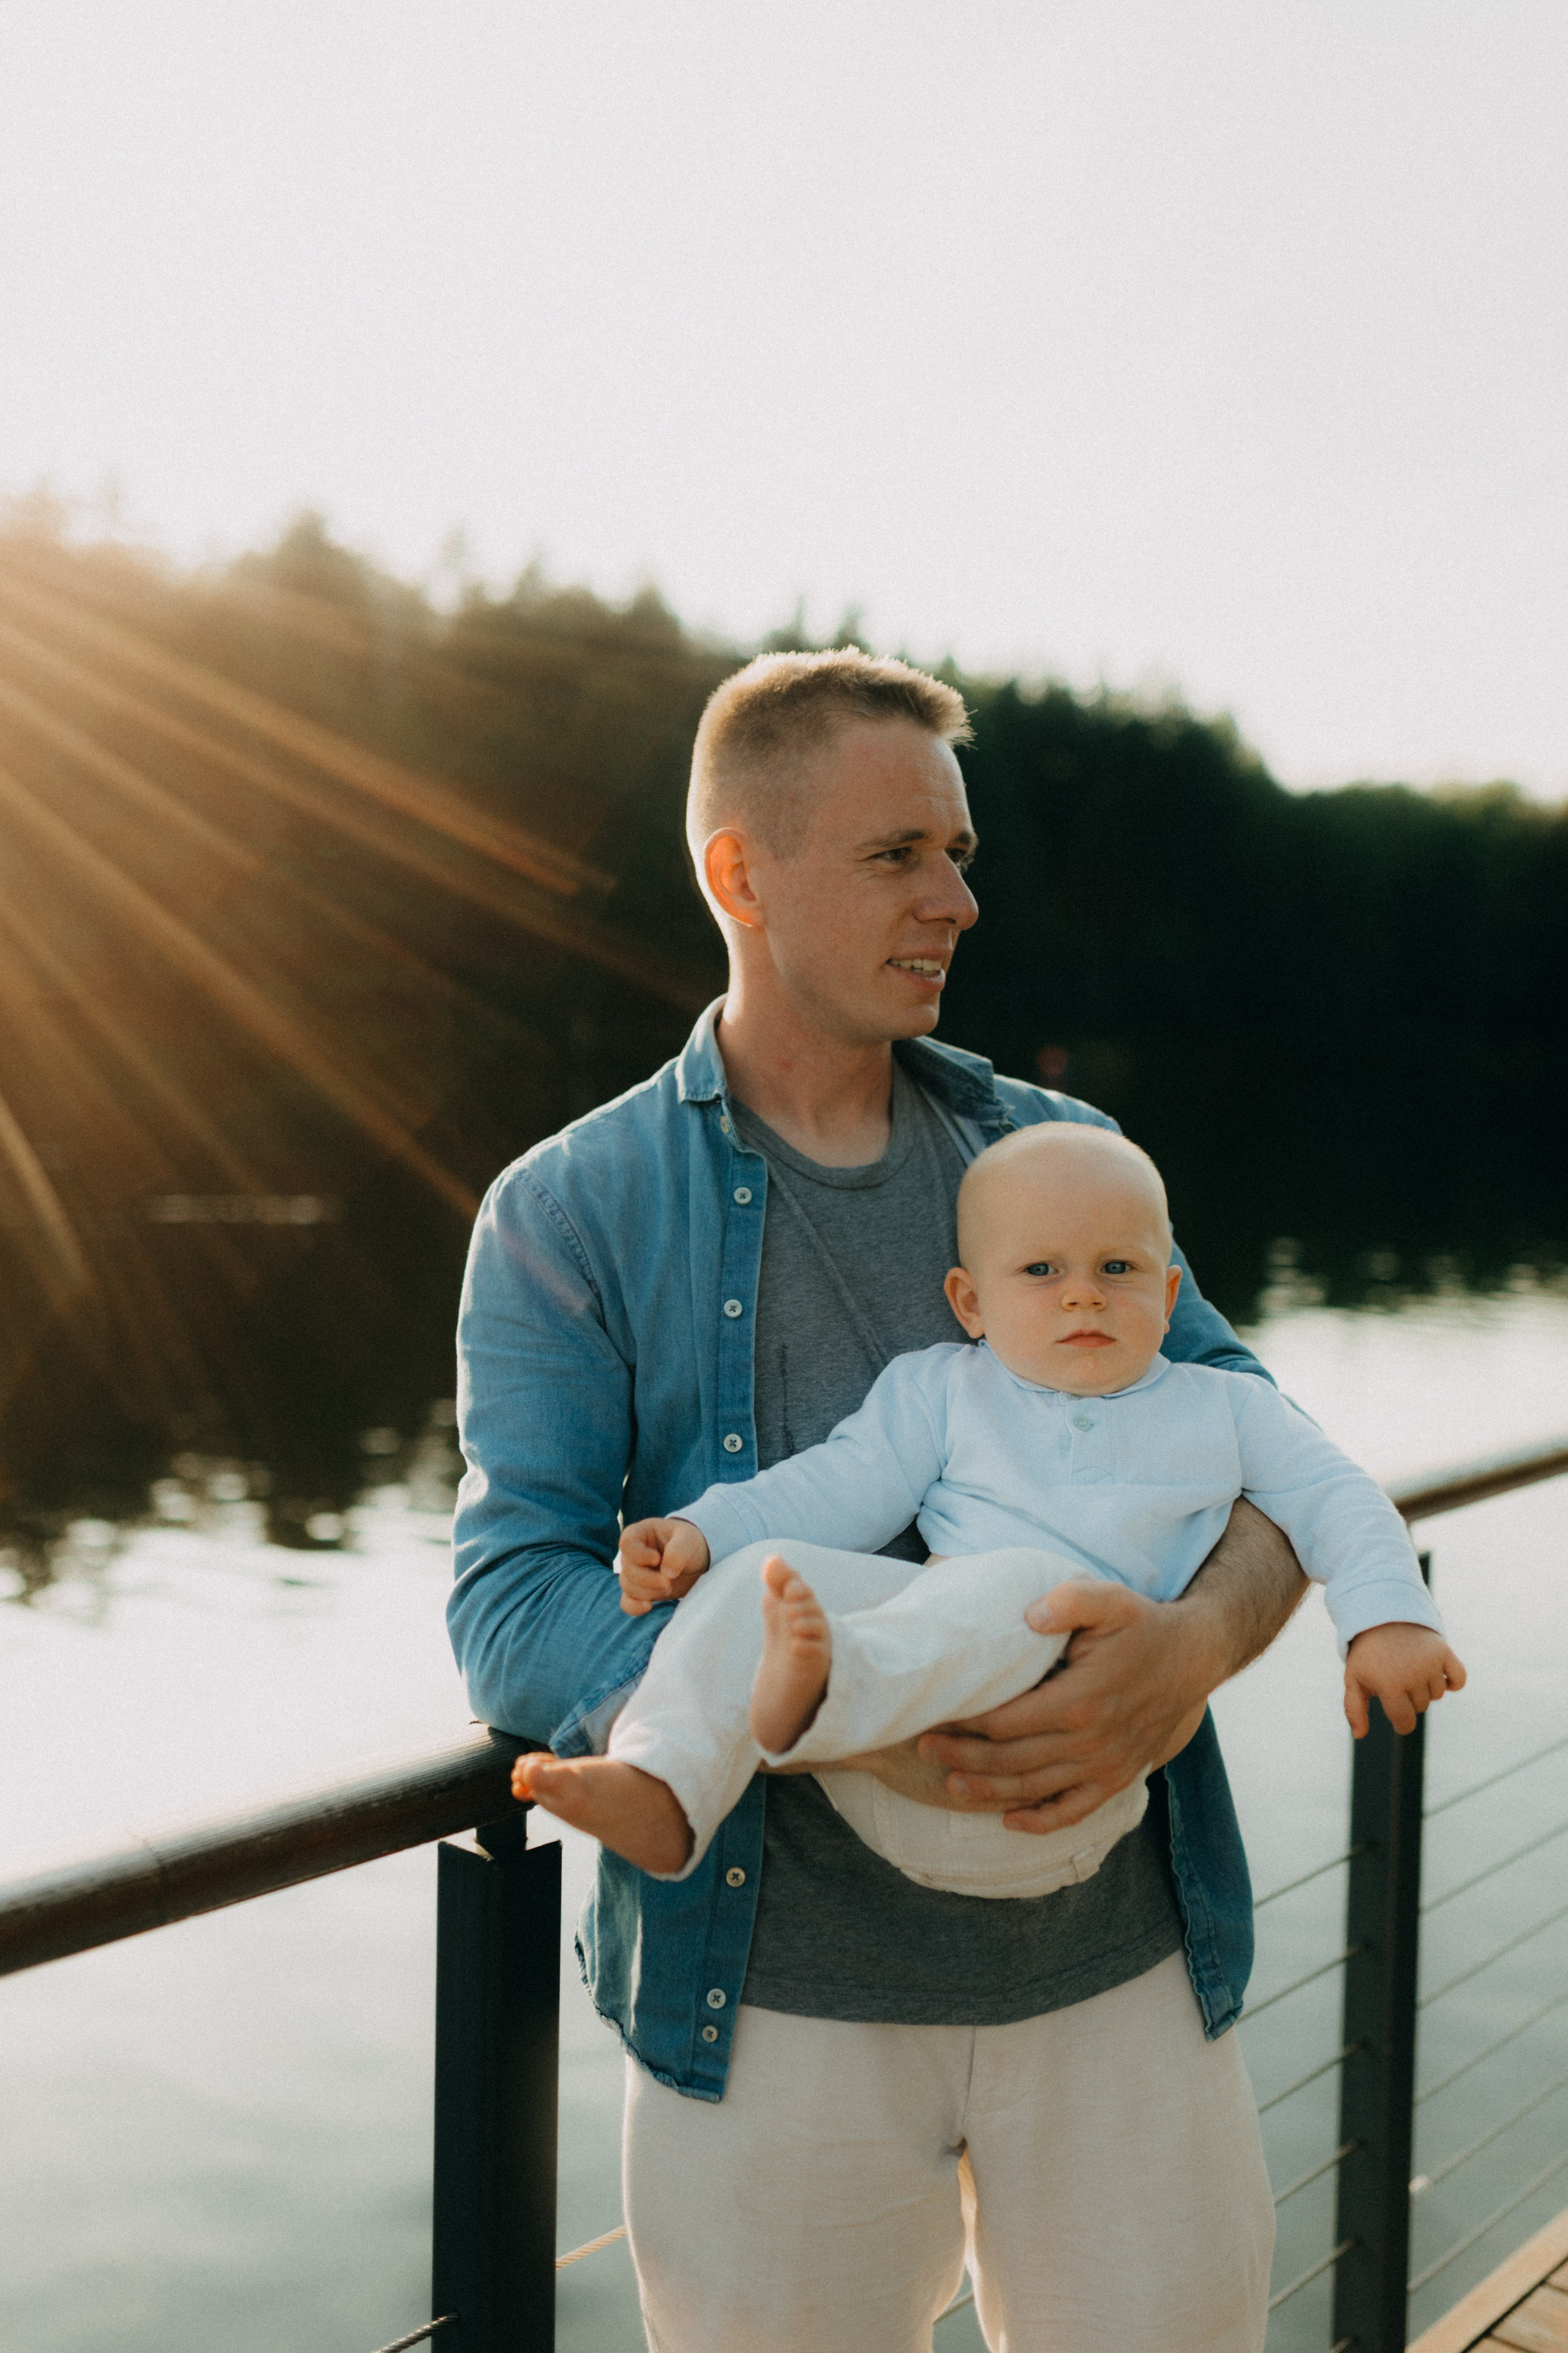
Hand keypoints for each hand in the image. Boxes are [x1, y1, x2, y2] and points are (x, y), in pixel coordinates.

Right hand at [617, 1516, 711, 1614]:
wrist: (696, 1561)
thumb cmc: (690, 1543)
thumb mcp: (689, 1539)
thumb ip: (678, 1551)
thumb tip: (666, 1573)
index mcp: (640, 1534)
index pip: (627, 1543)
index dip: (638, 1555)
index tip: (657, 1559)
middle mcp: (632, 1554)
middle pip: (628, 1569)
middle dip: (648, 1579)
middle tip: (668, 1582)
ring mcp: (634, 1573)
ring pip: (628, 1587)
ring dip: (648, 1592)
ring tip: (668, 1588)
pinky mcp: (640, 1592)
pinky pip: (627, 1602)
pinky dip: (634, 1607)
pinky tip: (647, 1606)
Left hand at [913, 1580, 1220, 1832]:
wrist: (1193, 1659)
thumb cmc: (1142, 1626)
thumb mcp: (1110, 1599)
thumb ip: (1070, 1601)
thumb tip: (1030, 1616)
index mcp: (1080, 1700)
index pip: (1006, 1721)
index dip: (966, 1722)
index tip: (933, 1713)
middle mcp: (1090, 1742)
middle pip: (1011, 1760)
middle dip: (963, 1758)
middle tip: (924, 1748)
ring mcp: (1104, 1766)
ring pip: (1034, 1790)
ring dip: (988, 1793)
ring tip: (950, 1786)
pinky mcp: (1116, 1778)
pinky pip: (1073, 1811)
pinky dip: (1039, 1821)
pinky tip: (1009, 1821)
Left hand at [1345, 1622, 1466, 1736]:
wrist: (1380, 1615)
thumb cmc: (1367, 1653)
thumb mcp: (1353, 1678)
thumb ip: (1354, 1709)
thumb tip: (1359, 1735)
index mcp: (1389, 1686)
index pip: (1405, 1721)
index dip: (1401, 1724)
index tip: (1397, 1718)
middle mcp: (1413, 1676)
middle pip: (1421, 1707)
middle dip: (1409, 1698)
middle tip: (1397, 1677)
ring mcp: (1430, 1663)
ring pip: (1437, 1694)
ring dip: (1426, 1687)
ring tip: (1411, 1669)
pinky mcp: (1444, 1651)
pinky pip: (1459, 1679)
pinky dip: (1454, 1683)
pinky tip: (1443, 1679)